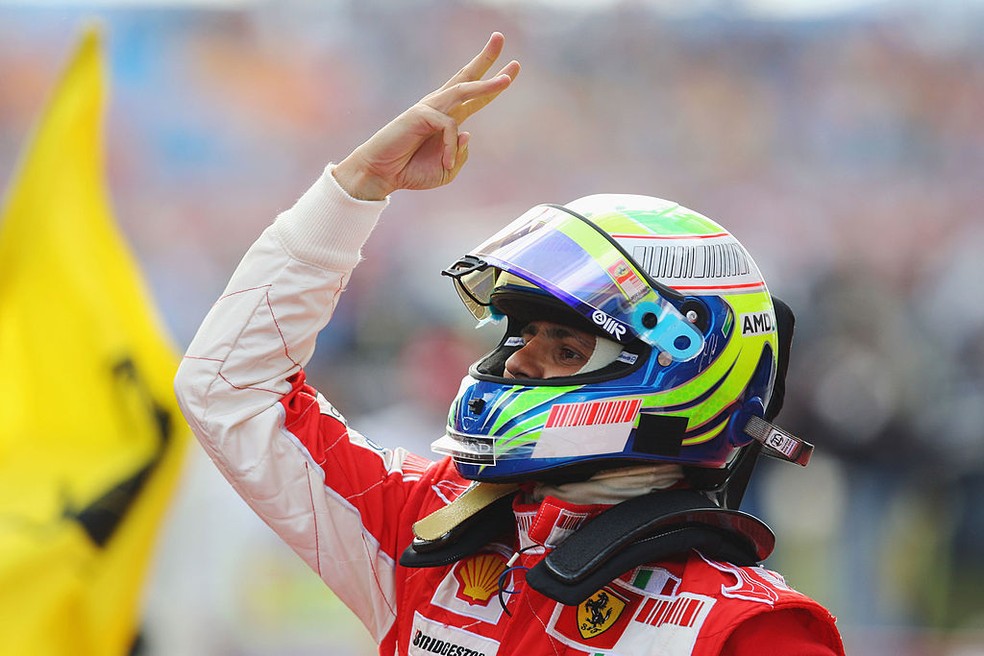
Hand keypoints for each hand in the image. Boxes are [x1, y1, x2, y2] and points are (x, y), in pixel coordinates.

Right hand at [333, 32, 519, 200]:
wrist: (383, 175)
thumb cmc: (412, 171)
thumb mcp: (447, 171)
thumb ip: (461, 155)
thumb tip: (467, 133)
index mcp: (450, 118)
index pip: (476, 96)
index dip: (493, 85)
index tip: (512, 69)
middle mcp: (441, 107)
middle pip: (467, 77)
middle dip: (485, 58)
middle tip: (499, 37)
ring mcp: (430, 107)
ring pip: (464, 90)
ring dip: (486, 84)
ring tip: (506, 80)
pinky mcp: (420, 112)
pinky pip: (450, 126)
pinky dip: (451, 146)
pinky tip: (446, 161)